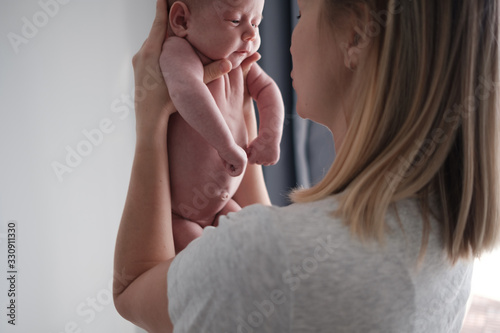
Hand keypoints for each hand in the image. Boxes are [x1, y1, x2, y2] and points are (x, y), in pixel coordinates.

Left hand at [131, 0, 231, 137]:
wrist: (148, 120)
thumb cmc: (168, 103)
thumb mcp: (190, 85)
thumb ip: (208, 72)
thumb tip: (229, 63)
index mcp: (152, 52)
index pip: (159, 24)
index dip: (162, 9)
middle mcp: (142, 54)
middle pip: (156, 34)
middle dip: (166, 26)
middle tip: (177, 18)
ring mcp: (138, 63)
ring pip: (152, 45)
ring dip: (163, 41)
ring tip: (175, 39)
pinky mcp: (137, 71)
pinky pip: (149, 55)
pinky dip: (158, 52)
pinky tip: (167, 58)